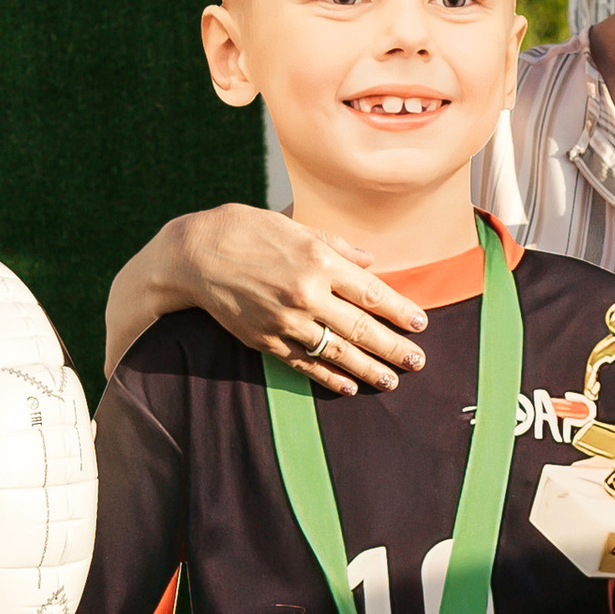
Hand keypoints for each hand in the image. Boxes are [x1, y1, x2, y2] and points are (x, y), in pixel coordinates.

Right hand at [181, 208, 425, 395]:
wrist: (193, 256)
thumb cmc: (245, 231)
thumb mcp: (294, 227)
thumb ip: (336, 246)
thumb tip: (370, 260)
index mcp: (318, 260)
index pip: (371, 293)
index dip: (400, 311)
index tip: (420, 324)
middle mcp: (307, 293)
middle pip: (361, 327)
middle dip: (394, 347)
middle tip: (419, 361)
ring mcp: (286, 320)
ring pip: (336, 351)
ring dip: (367, 369)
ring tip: (391, 381)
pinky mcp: (266, 339)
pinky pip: (304, 363)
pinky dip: (327, 376)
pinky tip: (347, 386)